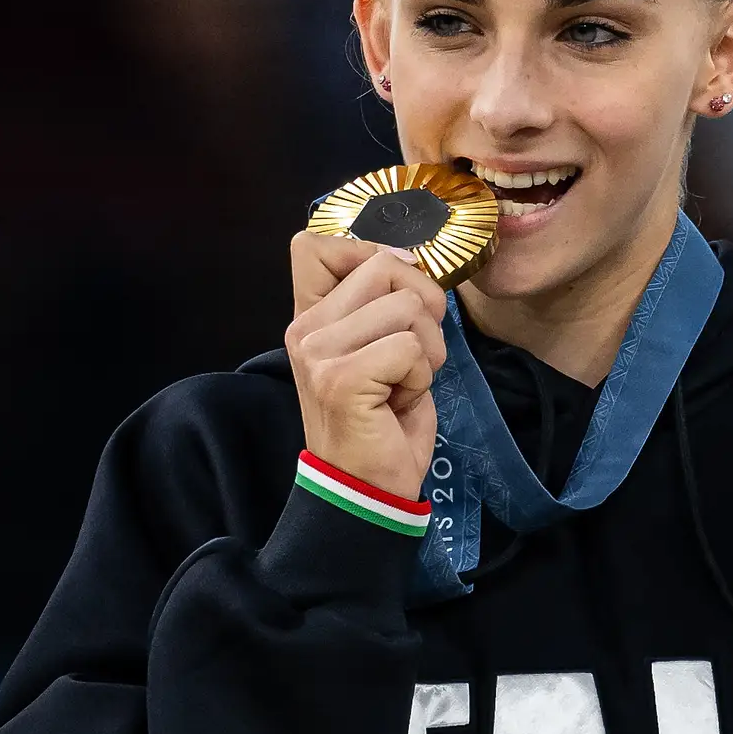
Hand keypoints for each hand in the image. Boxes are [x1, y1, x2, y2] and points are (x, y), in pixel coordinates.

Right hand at [285, 232, 445, 502]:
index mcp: (310, 316)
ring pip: (407, 305)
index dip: (371, 255)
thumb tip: (410, 255)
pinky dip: (422, 376)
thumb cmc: (382, 420)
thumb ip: (382, 301)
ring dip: (427, 349)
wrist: (367, 489)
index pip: (316, 244)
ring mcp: (318, 352)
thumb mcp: (379, 348)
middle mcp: (305, 328)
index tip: (393, 299)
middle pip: (384, 264)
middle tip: (412, 356)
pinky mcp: (341, 378)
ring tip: (404, 383)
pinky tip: (400, 402)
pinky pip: (410, 348)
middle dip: (423, 308)